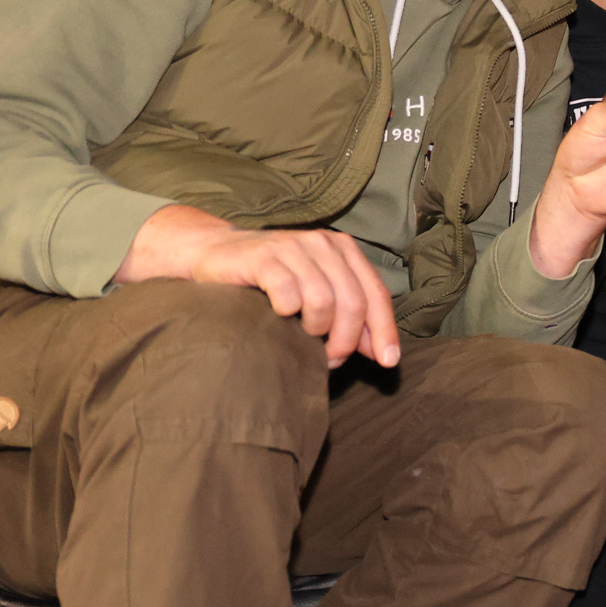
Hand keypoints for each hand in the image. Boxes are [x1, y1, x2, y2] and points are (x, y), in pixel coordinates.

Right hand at [114, 203, 397, 368]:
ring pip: (324, 300)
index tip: (388, 362)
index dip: (385, 331)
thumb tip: (381, 352)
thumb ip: (349, 318)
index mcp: (343, 250)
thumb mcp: (316, 294)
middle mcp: (323, 244)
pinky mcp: (264, 256)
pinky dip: (288, 312)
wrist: (217, 254)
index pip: (376, 294)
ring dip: (316, 330)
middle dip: (346, 340)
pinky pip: (288, 293)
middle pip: (353, 302)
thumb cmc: (271, 281)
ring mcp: (294, 247)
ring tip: (303, 338)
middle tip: (329, 359)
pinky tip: (280, 316)